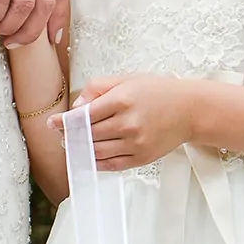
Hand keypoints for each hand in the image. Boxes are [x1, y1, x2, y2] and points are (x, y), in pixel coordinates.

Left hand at [52, 74, 195, 171]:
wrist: (190, 110)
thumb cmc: (158, 91)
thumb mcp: (127, 79)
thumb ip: (98, 88)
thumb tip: (76, 107)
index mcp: (123, 100)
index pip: (84, 115)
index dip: (65, 121)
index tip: (53, 123)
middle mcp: (128, 123)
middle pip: (88, 135)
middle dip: (70, 136)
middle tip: (61, 134)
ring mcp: (135, 144)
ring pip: (96, 152)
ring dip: (80, 150)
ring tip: (73, 145)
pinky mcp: (141, 158)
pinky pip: (111, 165)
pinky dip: (96, 163)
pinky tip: (89, 157)